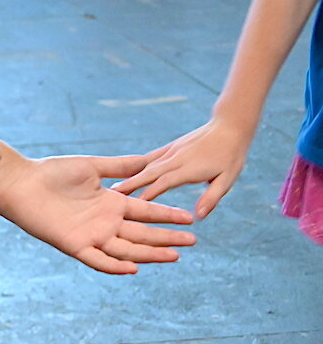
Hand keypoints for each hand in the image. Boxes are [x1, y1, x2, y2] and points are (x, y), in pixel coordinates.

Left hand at [0, 154, 195, 274]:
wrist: (22, 183)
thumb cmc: (53, 172)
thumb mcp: (92, 167)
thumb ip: (119, 166)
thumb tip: (146, 160)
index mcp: (111, 203)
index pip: (146, 212)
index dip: (167, 216)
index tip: (190, 218)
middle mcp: (105, 222)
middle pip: (142, 234)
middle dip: (167, 238)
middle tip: (193, 241)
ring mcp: (92, 235)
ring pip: (127, 249)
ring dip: (150, 254)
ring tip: (173, 256)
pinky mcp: (74, 245)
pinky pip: (98, 260)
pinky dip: (114, 265)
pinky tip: (133, 267)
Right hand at [109, 118, 254, 219]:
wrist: (229, 126)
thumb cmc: (231, 156)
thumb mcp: (227, 180)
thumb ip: (211, 198)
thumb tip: (198, 217)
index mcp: (190, 168)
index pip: (164, 182)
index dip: (148, 193)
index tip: (133, 205)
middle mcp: (176, 158)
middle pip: (149, 172)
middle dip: (131, 184)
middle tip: (113, 194)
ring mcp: (172, 151)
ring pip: (146, 164)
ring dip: (131, 175)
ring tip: (116, 186)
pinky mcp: (171, 146)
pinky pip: (151, 156)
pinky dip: (138, 164)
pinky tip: (129, 170)